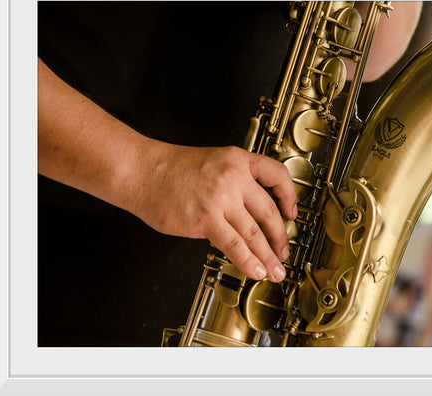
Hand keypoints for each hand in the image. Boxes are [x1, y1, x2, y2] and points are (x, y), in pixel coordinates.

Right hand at [128, 143, 297, 281]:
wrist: (140, 171)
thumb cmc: (169, 169)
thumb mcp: (211, 163)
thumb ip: (233, 184)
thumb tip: (246, 214)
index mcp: (237, 160)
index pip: (276, 175)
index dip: (289, 196)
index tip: (291, 212)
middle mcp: (233, 178)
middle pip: (268, 211)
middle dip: (280, 237)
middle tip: (283, 252)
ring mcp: (220, 198)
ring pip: (254, 232)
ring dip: (267, 255)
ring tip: (274, 270)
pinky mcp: (205, 219)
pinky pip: (234, 244)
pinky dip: (247, 260)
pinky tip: (255, 270)